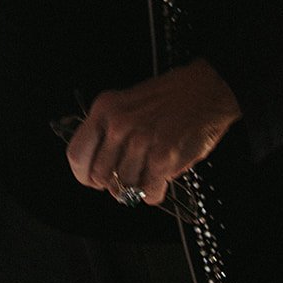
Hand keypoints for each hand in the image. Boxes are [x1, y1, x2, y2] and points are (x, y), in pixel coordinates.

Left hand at [65, 59, 241, 206]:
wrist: (206, 90)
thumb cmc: (171, 96)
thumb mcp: (127, 103)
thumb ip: (110, 130)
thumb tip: (99, 164)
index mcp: (105, 109)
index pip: (77, 154)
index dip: (84, 174)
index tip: (91, 179)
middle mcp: (118, 124)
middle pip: (100, 176)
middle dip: (114, 183)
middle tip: (128, 177)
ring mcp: (140, 141)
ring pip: (124, 188)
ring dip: (137, 187)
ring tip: (149, 171)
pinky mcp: (162, 158)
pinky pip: (148, 193)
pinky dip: (154, 193)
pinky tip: (160, 179)